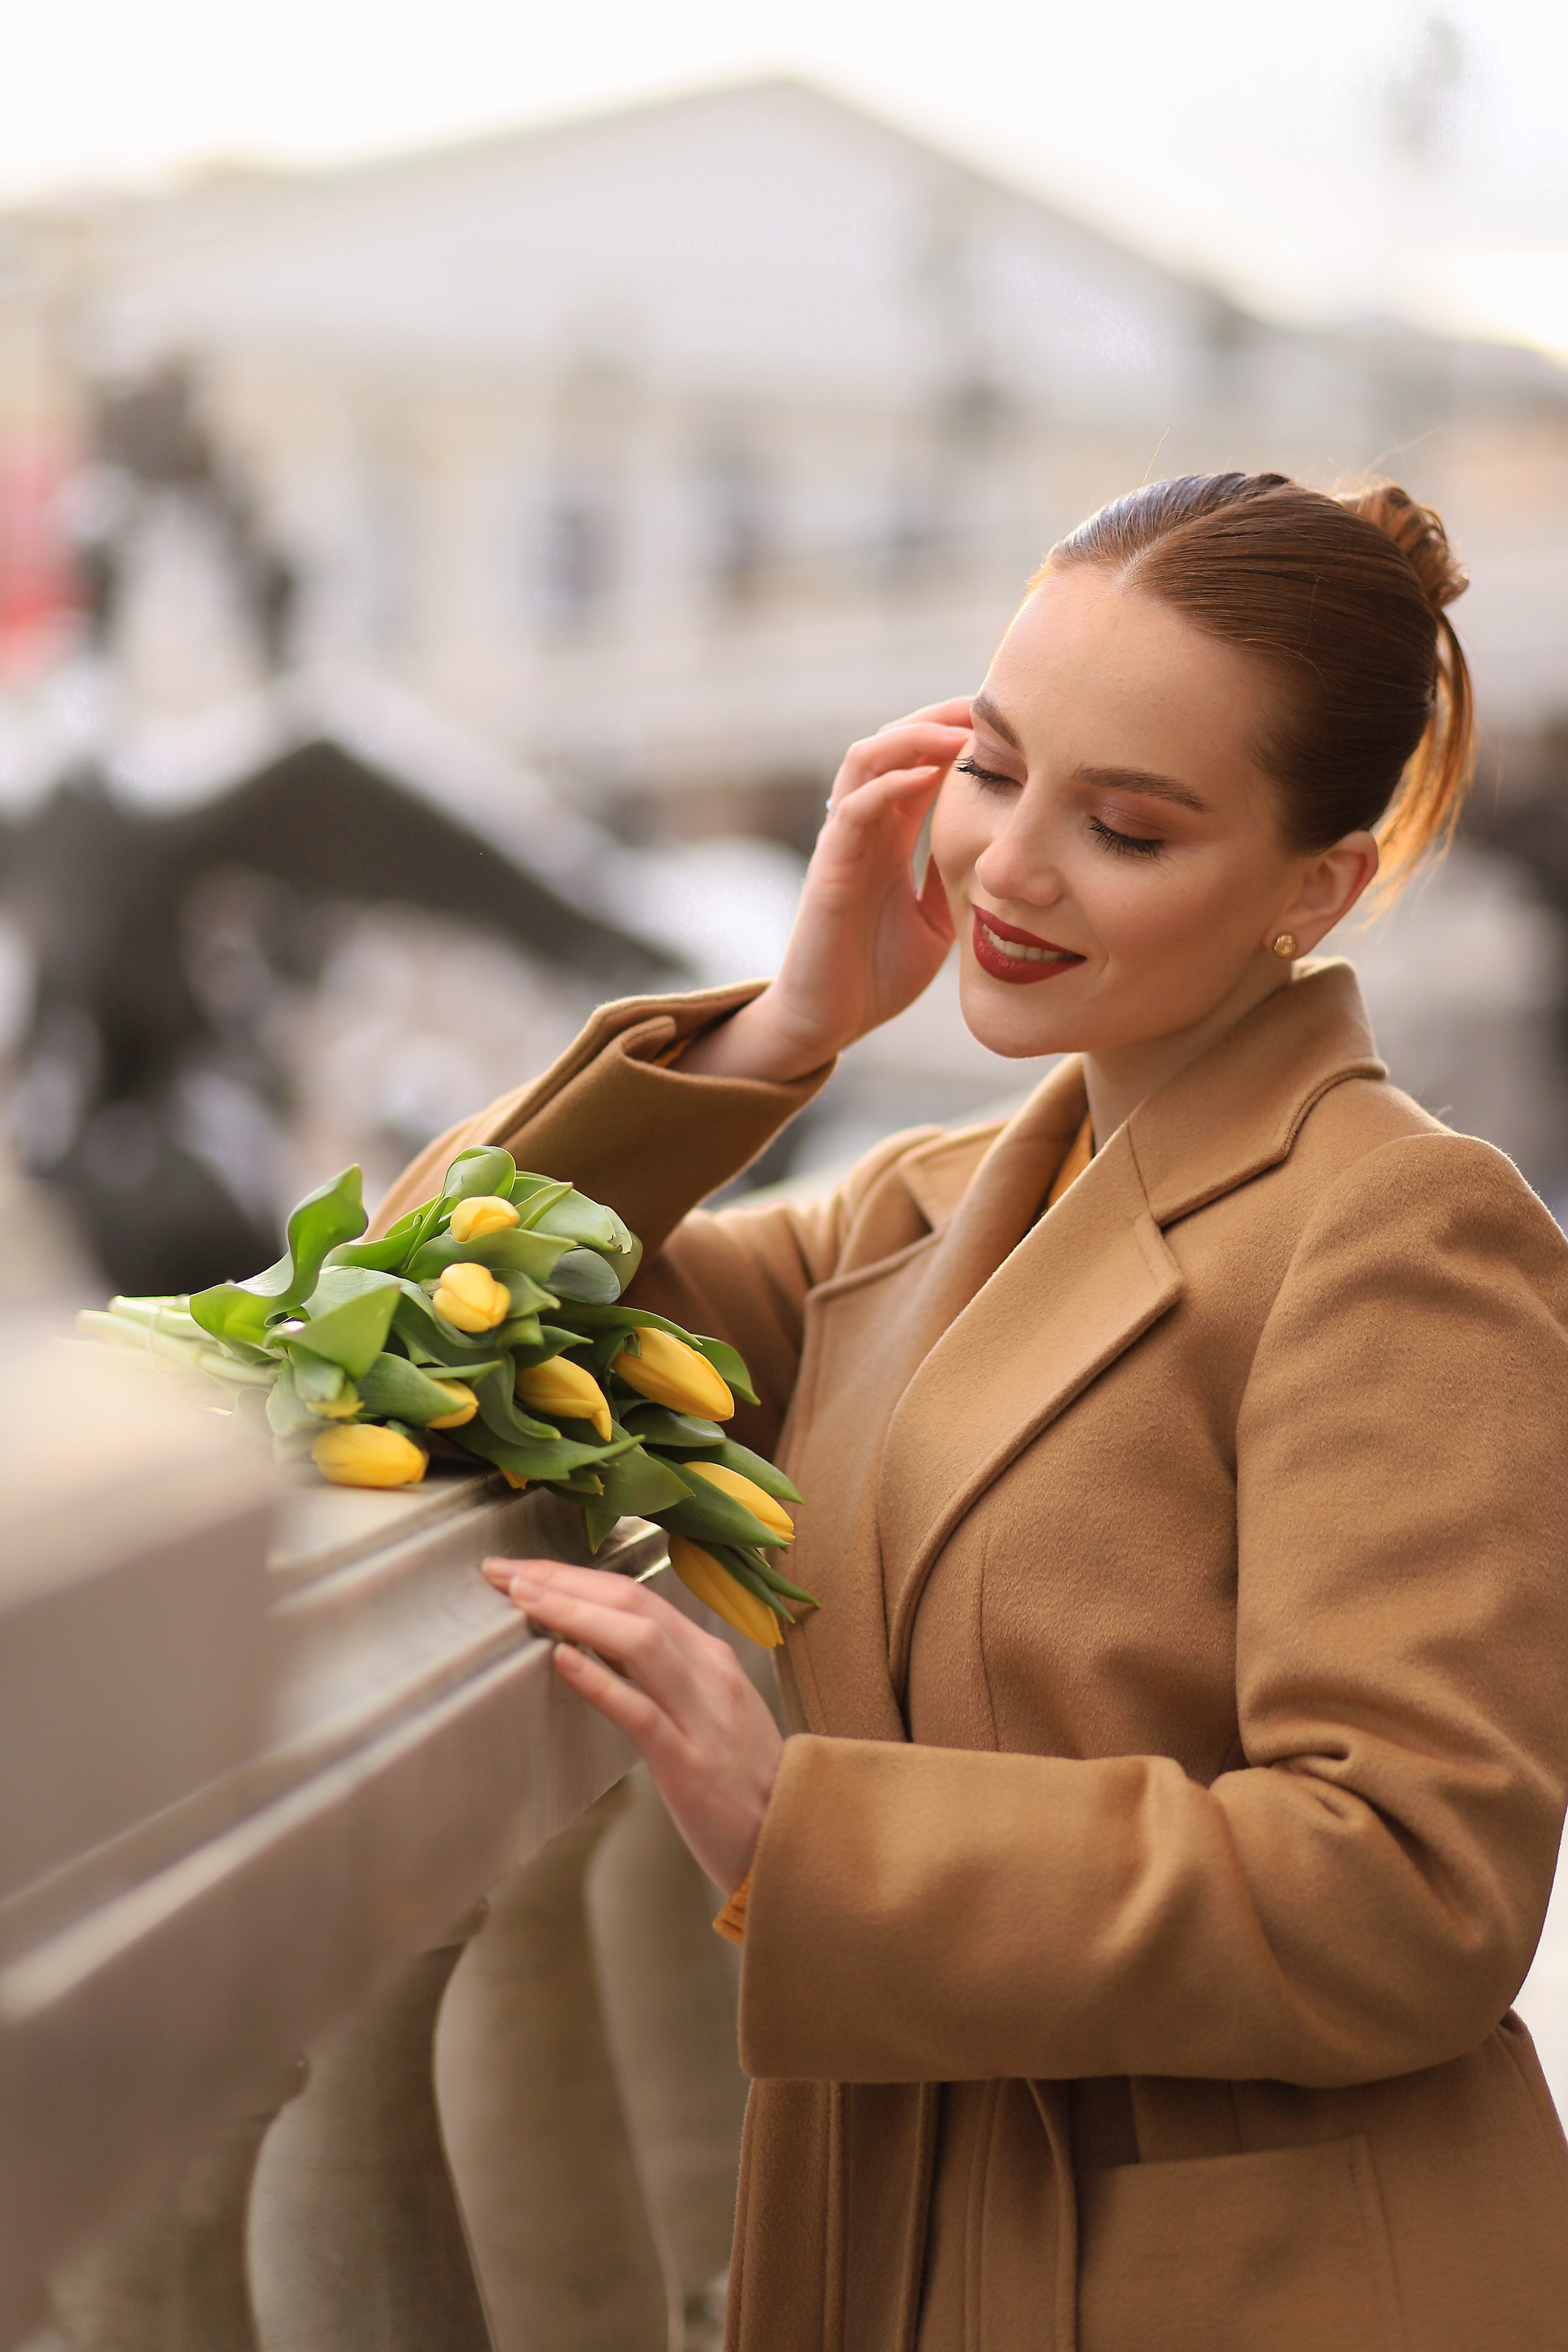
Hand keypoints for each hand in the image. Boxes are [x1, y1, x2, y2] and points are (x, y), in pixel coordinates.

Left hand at [482, 1556, 783, 1892]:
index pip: (637, 1595)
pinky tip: (563, 1660)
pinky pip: (641, 1711)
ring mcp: (701, 1715)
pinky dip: (599, 1679)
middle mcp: (708, 1673)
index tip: (523, 1568)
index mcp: (709, 1656)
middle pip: (633, 1603)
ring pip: (640, 1640)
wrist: (792, 1837)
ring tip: (524, 1600)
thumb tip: (592, 1645)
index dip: (575, 1575)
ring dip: (574, 1612)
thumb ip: (660, 1676)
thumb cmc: (738, 1780)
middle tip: (506, 1570)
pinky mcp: (690, 1763)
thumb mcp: (705, 1711)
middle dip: (564, 1580)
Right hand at [681, 698, 972, 1082]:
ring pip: (866, 759)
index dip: (954, 736)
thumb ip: (954, 879)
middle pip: (892, 743)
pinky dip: (890, 784)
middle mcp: (862, 829)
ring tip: (958, 731)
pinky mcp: (828, 868)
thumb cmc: (877, 975)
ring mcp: (842, 843)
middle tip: (986, 709)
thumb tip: (1003, 854)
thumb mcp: (937, 919)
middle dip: (937, 719)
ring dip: (912, 736)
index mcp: (887, 837)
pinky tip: (927, 775)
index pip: (918, 763)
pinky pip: (853, 808)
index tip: (1005, 726)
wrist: (829, 1022)